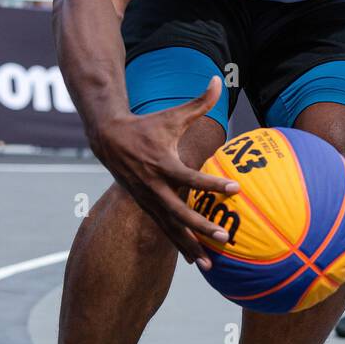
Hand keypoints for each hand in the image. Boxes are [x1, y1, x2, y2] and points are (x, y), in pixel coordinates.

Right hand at [93, 77, 235, 265]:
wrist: (108, 139)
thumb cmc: (147, 124)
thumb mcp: (173, 114)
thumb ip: (200, 101)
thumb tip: (220, 78)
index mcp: (162, 163)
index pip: (191, 177)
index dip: (213, 184)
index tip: (236, 189)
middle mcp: (153, 186)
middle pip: (179, 211)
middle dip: (201, 226)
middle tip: (224, 237)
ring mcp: (147, 199)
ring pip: (170, 227)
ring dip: (189, 246)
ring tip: (210, 264)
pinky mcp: (145, 206)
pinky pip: (163, 229)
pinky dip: (177, 245)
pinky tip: (194, 260)